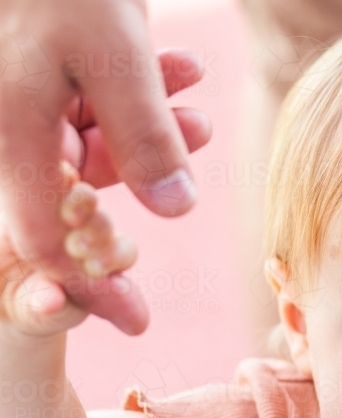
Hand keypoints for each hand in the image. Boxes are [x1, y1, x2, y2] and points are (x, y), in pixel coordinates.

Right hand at [0, 0, 212, 334]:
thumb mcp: (110, 50)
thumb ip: (142, 132)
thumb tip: (175, 210)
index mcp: (8, 136)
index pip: (41, 245)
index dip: (85, 288)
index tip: (133, 319)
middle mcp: (8, 130)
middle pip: (71, 205)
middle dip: (133, 210)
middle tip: (165, 245)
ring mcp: (26, 104)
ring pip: (90, 151)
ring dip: (152, 141)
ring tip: (199, 116)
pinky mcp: (49, 78)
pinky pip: (91, 111)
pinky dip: (138, 103)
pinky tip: (184, 71)